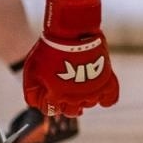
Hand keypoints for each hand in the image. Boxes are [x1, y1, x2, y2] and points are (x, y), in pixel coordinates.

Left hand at [23, 0, 119, 115]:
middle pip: (70, 111)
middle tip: (63, 91)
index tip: (47, 93)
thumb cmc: (49, 49)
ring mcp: (93, 90)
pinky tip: (100, 96)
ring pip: (88, 104)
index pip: (50, 110)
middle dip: (64, 104)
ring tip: (78, 85)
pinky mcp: (106, 80)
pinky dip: (106, 99)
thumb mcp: (31, 70)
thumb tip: (34, 104)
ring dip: (82, 98)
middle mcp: (76, 98)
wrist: (71, 31)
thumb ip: (31, 90)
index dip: (46, 102)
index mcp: (56, 96)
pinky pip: (110, 98)